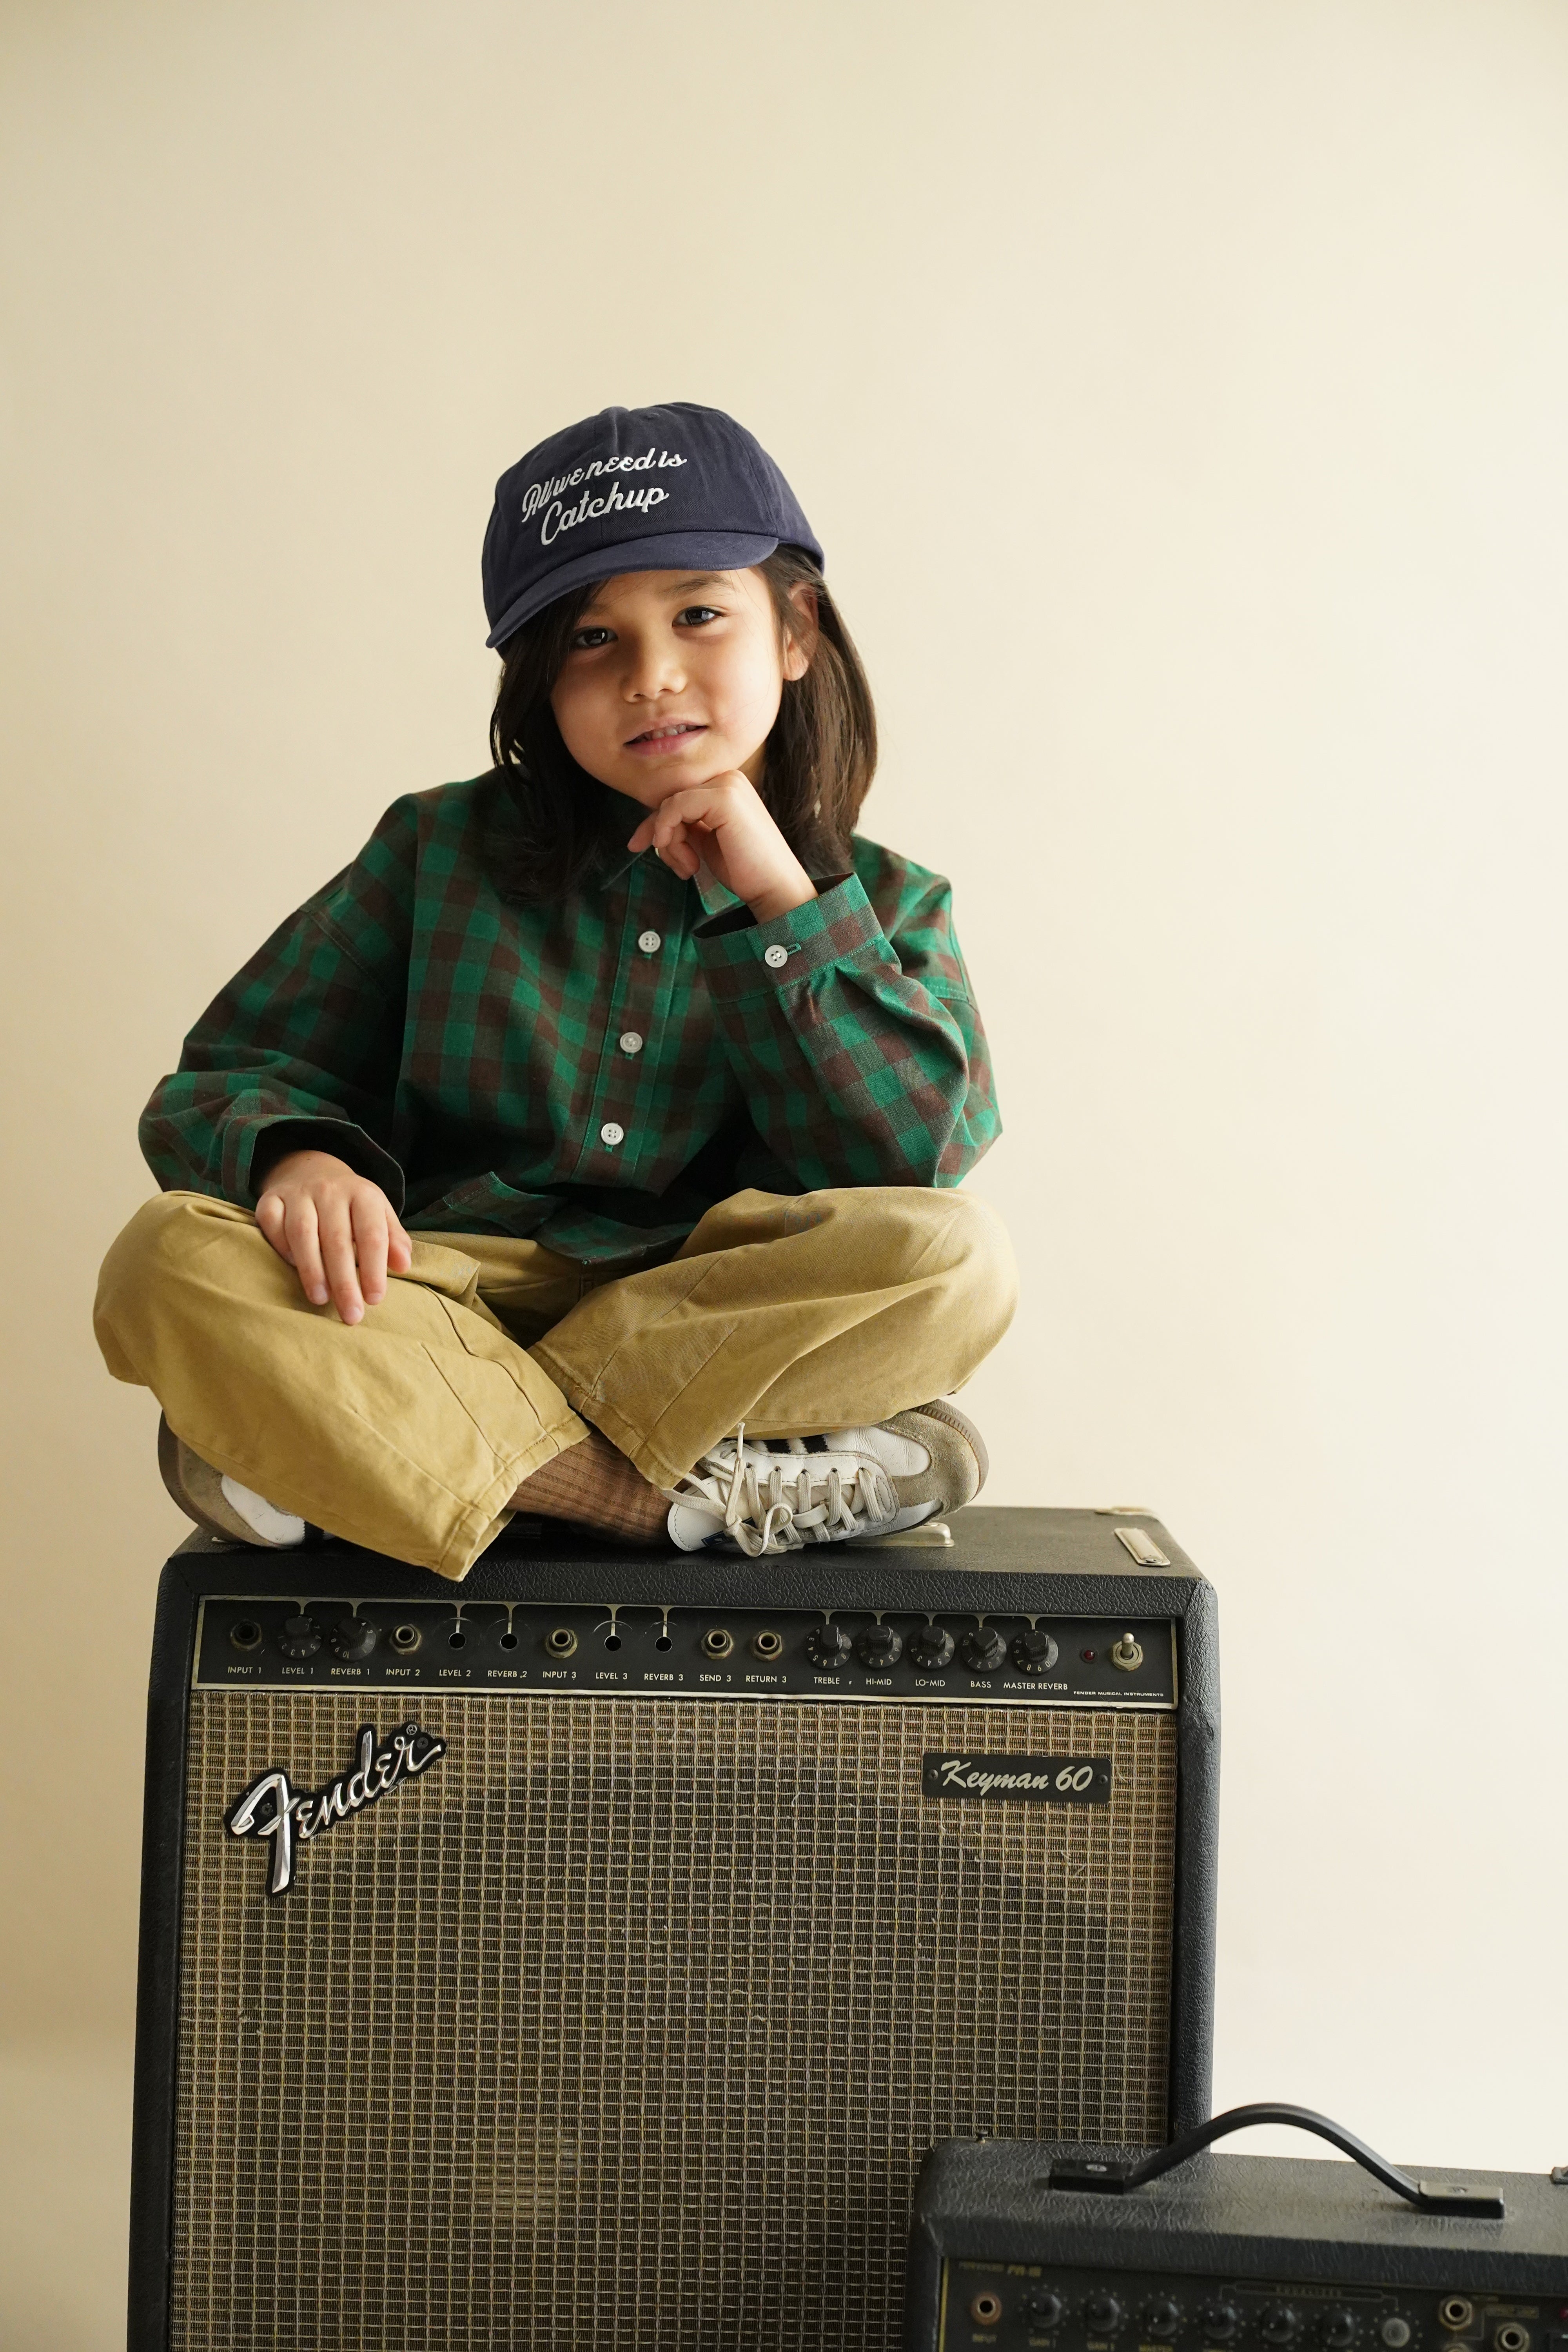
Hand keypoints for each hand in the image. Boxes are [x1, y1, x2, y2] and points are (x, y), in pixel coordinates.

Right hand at [255, 1149, 411, 1325]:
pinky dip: (281, 1247)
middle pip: (337, 1239)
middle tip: (350, 1314)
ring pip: (302, 1232)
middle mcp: (330, 1190)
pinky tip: (292, 1268)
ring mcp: (298, 1193)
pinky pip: (272, 1223)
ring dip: (311, 1269)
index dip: (373, 1269)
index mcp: (363, 1194)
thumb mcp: (379, 1215)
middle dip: (344, 1281)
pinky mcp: (271, 1198)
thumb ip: (393, 1240)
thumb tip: (403, 1265)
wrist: (313, 1171)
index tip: (374, 1300)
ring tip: (320, 1300)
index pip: (371, 1234)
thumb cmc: (352, 1206)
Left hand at [626, 771, 817, 921]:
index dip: (656, 824)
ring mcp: (727, 785)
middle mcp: (728, 779)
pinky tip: (688, 860)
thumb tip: (650, 825)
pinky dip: (670, 833)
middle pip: (670, 800)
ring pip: (670, 806)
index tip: (640, 846)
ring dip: (670, 843)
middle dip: (662, 836)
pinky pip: (676, 807)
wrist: (774, 886)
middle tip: (675, 866)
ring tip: (689, 867)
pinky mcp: (724, 797)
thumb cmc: (744, 869)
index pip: (677, 798)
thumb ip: (684, 825)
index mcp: (726, 787)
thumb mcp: (705, 841)